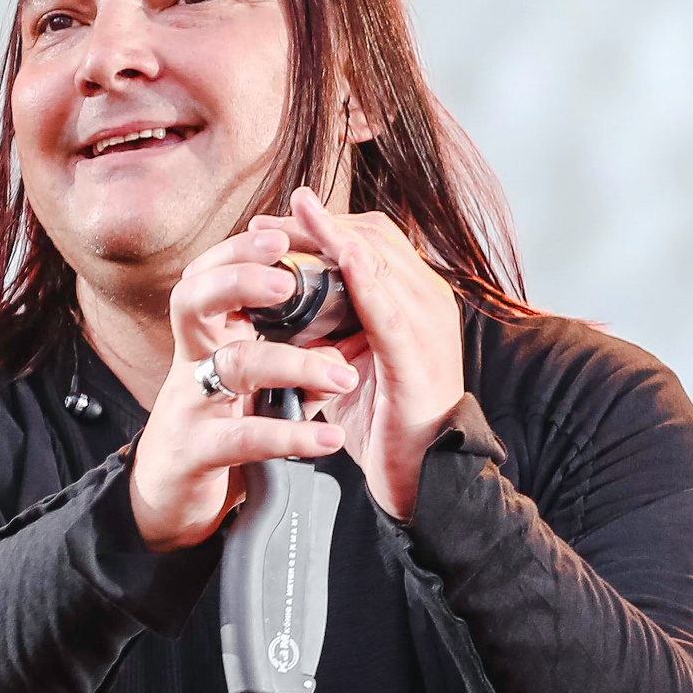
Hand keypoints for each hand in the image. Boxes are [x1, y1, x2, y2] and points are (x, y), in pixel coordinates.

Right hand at [129, 223, 356, 550]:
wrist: (172, 497)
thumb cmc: (222, 426)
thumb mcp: (255, 382)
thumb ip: (294, 352)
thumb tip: (354, 325)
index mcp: (207, 334)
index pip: (210, 274)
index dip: (239, 252)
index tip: (279, 237)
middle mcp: (191, 359)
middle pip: (194, 300)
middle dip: (239, 280)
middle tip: (289, 281)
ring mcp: (188, 403)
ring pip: (233, 365)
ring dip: (293, 364)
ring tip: (342, 374)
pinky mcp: (194, 451)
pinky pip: (242, 437)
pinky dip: (290, 436)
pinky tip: (329, 437)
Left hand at [247, 186, 464, 520]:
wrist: (423, 473)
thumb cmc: (384, 418)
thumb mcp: (349, 361)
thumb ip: (326, 329)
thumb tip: (276, 308)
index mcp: (414, 298)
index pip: (371, 238)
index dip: (323, 224)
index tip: (274, 223)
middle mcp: (427, 301)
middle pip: (372, 238)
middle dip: (317, 224)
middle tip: (265, 221)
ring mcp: (427, 325)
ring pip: (379, 261)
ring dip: (332, 237)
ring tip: (292, 219)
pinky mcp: (417, 357)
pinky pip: (388, 309)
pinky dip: (364, 279)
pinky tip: (341, 257)